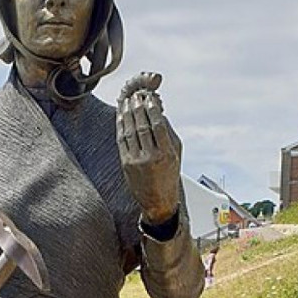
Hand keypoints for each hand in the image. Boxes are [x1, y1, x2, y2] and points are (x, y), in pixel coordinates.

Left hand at [116, 72, 181, 224]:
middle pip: (142, 126)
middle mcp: (151, 157)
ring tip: (128, 101)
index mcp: (166, 154)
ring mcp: (136, 161)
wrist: (158, 201)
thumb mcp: (176, 154)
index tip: (150, 97)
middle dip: (138, 108)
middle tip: (137, 96)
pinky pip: (121, 140)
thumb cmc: (169, 175)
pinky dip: (121, 126)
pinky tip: (121, 115)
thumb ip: (169, 132)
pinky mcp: (125, 164)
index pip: (158, 125)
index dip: (152, 109)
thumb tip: (158, 111)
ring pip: (130, 131)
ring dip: (128, 113)